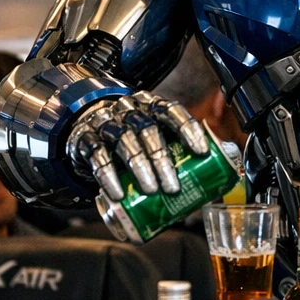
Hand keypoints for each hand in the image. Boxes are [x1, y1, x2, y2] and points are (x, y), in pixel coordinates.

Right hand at [67, 92, 208, 201]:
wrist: (85, 127)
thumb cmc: (130, 137)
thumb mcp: (151, 136)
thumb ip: (176, 151)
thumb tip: (214, 182)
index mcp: (150, 106)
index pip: (172, 111)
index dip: (188, 129)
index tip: (202, 152)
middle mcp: (129, 110)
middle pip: (149, 130)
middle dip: (163, 160)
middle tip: (173, 187)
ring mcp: (106, 122)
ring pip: (125, 140)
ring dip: (140, 167)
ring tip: (152, 191)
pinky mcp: (85, 139)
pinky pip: (97, 155)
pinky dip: (108, 176)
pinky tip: (118, 193)